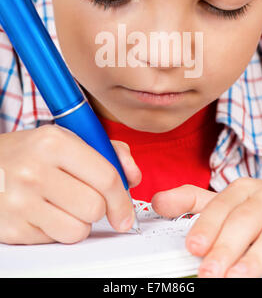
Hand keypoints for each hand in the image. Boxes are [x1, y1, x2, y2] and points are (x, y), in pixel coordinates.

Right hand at [0, 124, 140, 244]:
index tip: (124, 210)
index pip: (106, 177)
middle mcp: (35, 170)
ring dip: (78, 221)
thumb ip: (107, 151)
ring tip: (63, 204)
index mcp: (54, 142)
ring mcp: (21, 202)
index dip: (122, 198)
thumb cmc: (29, 152)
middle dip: (97, 207)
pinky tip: (44, 211)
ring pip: (78, 230)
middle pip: (95, 207)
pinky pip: (55, 240)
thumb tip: (133, 175)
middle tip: (85, 198)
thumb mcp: (65, 138)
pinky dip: (56, 230)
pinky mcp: (12, 228)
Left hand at [151, 178, 261, 277]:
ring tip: (237, 276)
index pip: (219, 205)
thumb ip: (195, 204)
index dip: (206, 224)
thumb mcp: (228, 204)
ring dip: (254, 257)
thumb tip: (158, 202)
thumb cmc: (261, 207)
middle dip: (224, 246)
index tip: (192, 245)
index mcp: (241, 189)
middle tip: (208, 270)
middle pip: (242, 219)